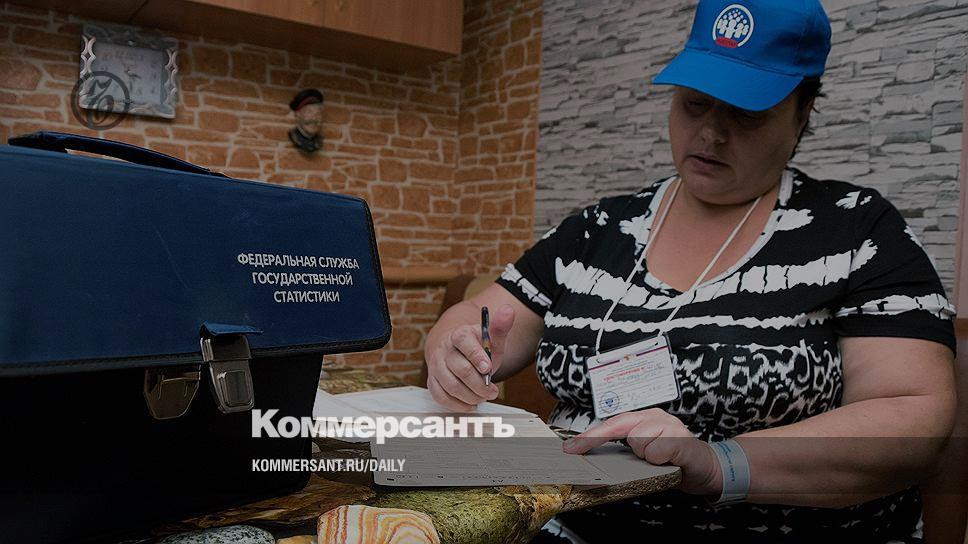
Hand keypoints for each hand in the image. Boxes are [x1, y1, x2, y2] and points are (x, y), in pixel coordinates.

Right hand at [425, 304, 514, 410]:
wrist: (454, 349)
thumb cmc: (476, 345)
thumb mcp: (490, 336)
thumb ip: (500, 326)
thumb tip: (508, 310)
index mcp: (459, 335)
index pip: (465, 343)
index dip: (476, 356)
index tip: (488, 368)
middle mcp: (444, 349)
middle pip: (460, 370)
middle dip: (479, 384)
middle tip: (493, 391)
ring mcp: (436, 366)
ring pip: (451, 386)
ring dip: (471, 396)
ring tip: (483, 396)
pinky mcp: (432, 380)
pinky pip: (440, 396)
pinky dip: (457, 404)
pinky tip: (471, 403)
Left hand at [562, 409, 721, 495]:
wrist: (708, 468)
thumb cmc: (674, 461)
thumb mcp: (647, 454)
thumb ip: (628, 452)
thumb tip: (597, 458)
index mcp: (645, 419)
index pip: (612, 424)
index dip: (590, 435)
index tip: (570, 447)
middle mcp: (655, 417)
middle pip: (619, 424)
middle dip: (595, 438)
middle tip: (578, 450)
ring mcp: (669, 425)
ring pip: (638, 440)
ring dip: (643, 455)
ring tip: (658, 460)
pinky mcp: (681, 439)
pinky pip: (656, 450)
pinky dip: (658, 459)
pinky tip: (667, 461)